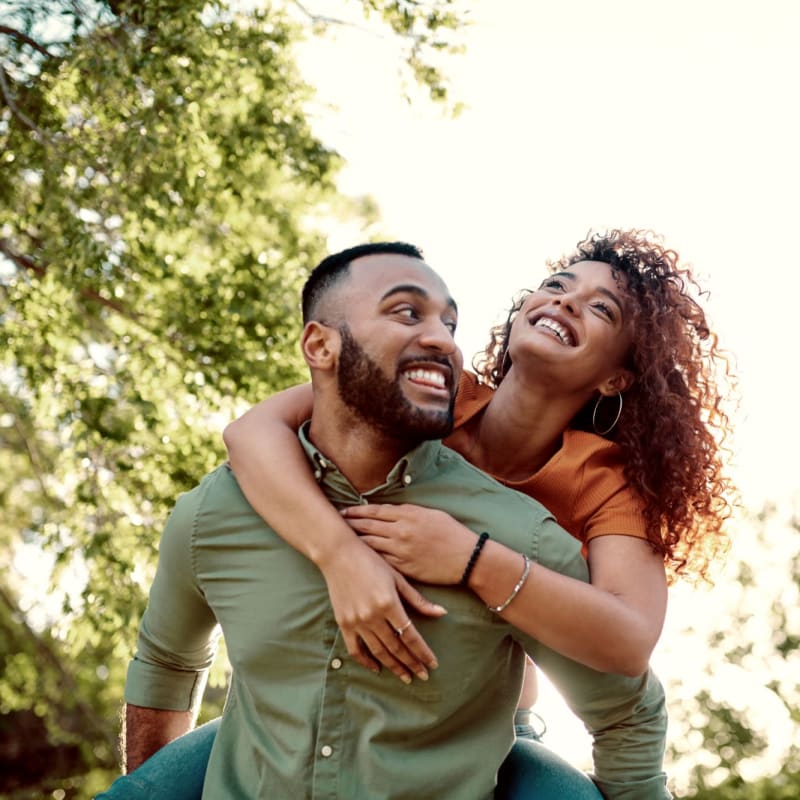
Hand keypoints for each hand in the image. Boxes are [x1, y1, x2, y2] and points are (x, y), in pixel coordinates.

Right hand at [317, 537, 446, 683]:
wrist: (339, 554)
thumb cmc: (371, 561)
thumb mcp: (398, 578)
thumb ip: (418, 600)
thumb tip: (442, 614)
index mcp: (389, 603)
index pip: (411, 635)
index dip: (423, 652)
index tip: (432, 665)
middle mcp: (372, 615)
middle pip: (396, 647)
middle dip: (411, 663)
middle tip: (423, 675)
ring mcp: (356, 621)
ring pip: (379, 652)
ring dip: (394, 666)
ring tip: (406, 676)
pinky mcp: (344, 623)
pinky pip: (355, 649)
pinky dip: (367, 661)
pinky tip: (378, 668)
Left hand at [341, 503, 476, 584]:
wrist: (467, 558)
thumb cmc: (452, 534)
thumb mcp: (431, 514)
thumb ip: (409, 512)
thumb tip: (391, 511)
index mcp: (408, 515)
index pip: (375, 511)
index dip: (357, 511)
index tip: (345, 511)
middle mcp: (401, 531)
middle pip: (368, 526)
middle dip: (350, 524)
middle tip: (335, 523)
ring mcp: (401, 550)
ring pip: (370, 544)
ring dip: (354, 541)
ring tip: (341, 540)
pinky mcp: (403, 568)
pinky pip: (380, 561)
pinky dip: (367, 558)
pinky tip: (358, 558)